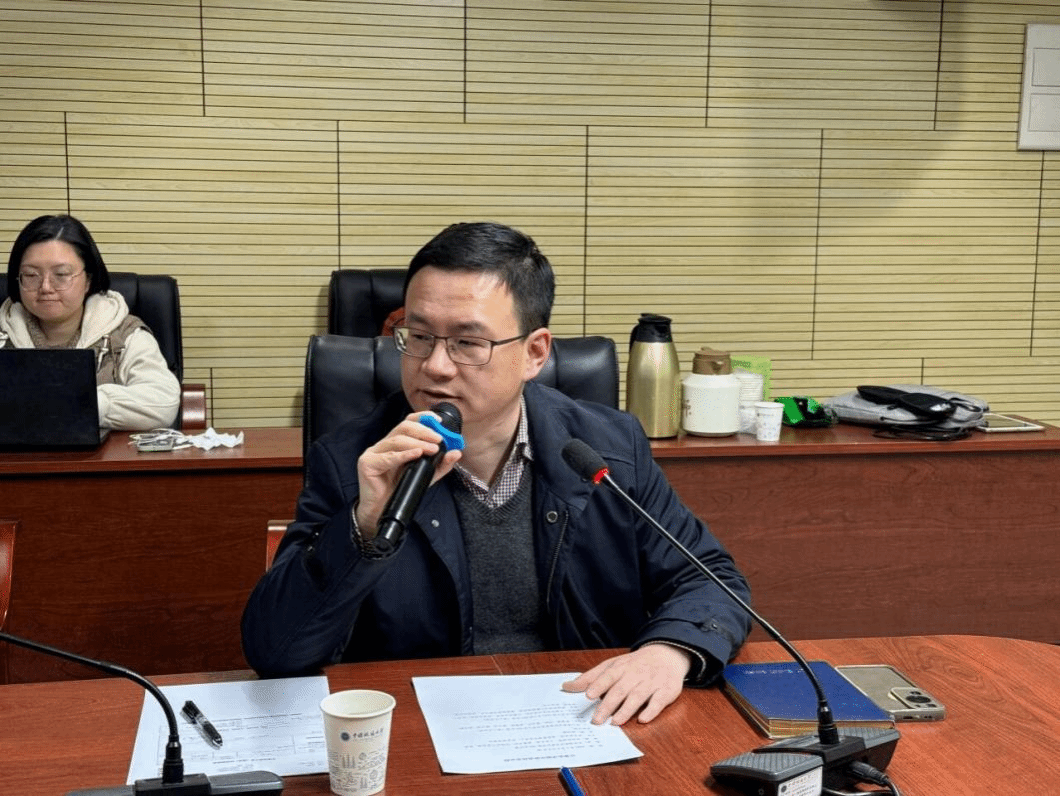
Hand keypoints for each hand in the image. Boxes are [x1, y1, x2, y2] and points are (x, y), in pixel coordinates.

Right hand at [355, 411, 461, 537]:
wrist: (381, 510)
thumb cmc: (401, 489)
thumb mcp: (426, 475)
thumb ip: (441, 464)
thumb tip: (456, 452)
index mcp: (396, 442)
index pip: (409, 422)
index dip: (423, 418)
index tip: (439, 422)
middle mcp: (384, 444)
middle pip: (403, 427)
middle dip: (424, 431)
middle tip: (439, 439)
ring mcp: (374, 452)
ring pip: (396, 440)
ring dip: (417, 443)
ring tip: (432, 449)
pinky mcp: (367, 463)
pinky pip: (387, 457)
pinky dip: (403, 455)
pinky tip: (416, 454)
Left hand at [561, 644, 691, 725]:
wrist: (666, 654)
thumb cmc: (633, 664)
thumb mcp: (612, 665)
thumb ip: (590, 677)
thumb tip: (566, 687)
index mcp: (620, 668)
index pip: (608, 676)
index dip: (598, 685)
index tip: (588, 695)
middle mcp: (635, 675)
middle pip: (620, 690)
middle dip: (608, 705)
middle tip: (596, 720)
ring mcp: (651, 683)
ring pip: (638, 696)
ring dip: (626, 710)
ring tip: (615, 722)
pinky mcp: (665, 691)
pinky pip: (658, 701)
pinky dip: (651, 710)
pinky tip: (643, 719)